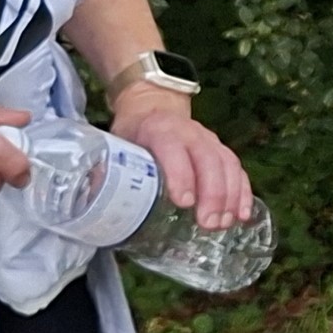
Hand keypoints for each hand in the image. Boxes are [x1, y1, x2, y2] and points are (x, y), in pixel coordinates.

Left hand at [108, 93, 254, 228]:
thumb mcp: (116, 145)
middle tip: (208, 224)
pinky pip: (237, 170)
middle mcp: (189, 133)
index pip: (173, 149)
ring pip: (227, 165)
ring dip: (229, 197)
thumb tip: (90, 204)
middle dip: (212, 193)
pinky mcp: (221, 151)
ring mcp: (209, 140)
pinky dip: (242, 193)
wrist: (153, 107)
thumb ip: (107, 172)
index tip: (183, 202)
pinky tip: (242, 215)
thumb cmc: (133, 134)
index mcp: (158, 130)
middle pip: (208, 160)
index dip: (180, 174)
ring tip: (224, 224)